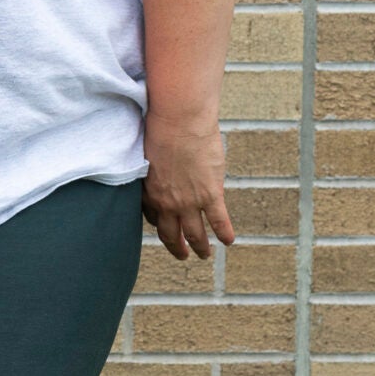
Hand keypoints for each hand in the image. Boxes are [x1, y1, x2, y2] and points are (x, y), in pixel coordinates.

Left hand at [141, 112, 234, 261]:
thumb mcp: (147, 154)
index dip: (161, 224)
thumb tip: (153, 171)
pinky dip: (224, 233)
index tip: (167, 226)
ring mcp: (189, 201)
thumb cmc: (160, 129)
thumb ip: (150, 170)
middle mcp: (167, 203)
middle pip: (170, 234)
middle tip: (182, 255)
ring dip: (200, 247)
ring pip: (195, 234)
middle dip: (176, 247)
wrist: (179, 120)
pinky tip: (228, 240)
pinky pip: (219, 221)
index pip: (153, 218)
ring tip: (204, 254)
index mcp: (149, 192)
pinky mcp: (211, 194)